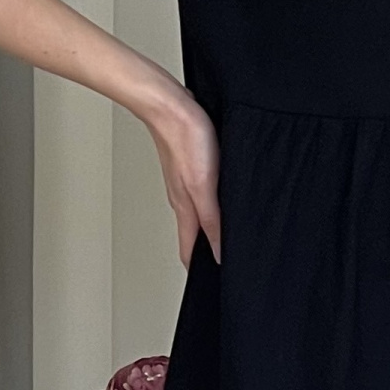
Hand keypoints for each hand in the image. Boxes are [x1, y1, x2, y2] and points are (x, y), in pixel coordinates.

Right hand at [147, 87, 222, 266]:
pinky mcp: (191, 165)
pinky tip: (219, 203)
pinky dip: (210, 207)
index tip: (210, 286)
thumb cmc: (185, 138)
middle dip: (205, 254)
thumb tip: (219, 252)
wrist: (169, 104)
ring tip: (221, 243)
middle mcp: (183, 198)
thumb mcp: (205, 186)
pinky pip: (200, 194)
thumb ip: (212, 220)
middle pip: (193, 235)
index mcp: (185, 208)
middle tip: (218, 269)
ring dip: (208, 231)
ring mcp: (186, 182)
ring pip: (197, 215)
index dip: (199, 269)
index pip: (190, 250)